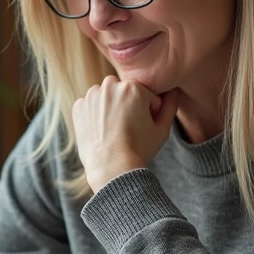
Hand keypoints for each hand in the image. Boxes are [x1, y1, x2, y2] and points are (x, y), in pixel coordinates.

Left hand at [72, 76, 179, 192]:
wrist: (111, 168)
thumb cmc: (139, 149)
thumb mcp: (162, 129)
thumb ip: (170, 105)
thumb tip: (174, 91)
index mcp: (133, 87)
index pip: (146, 95)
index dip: (148, 112)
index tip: (143, 127)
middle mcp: (110, 85)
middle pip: (125, 91)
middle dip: (128, 104)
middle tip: (128, 128)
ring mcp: (91, 95)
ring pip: (106, 96)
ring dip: (111, 107)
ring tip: (114, 130)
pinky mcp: (79, 106)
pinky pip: (91, 105)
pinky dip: (95, 115)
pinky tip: (101, 131)